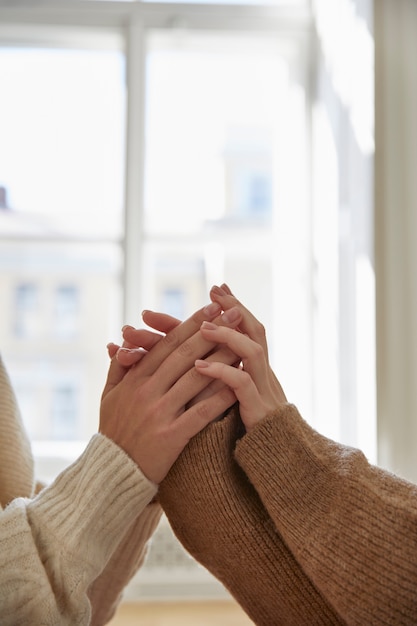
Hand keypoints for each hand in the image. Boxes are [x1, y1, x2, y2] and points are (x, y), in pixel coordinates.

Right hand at [100, 302, 242, 482]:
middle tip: (234, 312)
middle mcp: (146, 391)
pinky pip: (200, 412)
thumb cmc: (113, 433)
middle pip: (185, 354)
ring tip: (242, 341)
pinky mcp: (170, 437)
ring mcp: (158, 413)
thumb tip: (121, 345)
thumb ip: (117, 369)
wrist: (111, 474)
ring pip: (195, 378)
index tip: (212, 307)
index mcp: (134, 379)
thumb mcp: (108, 397)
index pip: (167, 344)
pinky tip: (237, 384)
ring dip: (221, 357)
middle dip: (212, 330)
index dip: (192, 324)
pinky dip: (219, 397)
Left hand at [195, 284, 286, 431]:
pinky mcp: (260, 413)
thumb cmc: (250, 433)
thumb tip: (202, 358)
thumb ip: (225, 378)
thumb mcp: (236, 399)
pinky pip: (242, 386)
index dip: (234, 309)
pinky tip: (200, 366)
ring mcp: (264, 392)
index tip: (217, 288)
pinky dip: (221, 372)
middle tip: (215, 290)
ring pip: (253, 353)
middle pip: (255, 332)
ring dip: (228, 336)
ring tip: (204, 326)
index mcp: (256, 370)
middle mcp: (263, 376)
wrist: (277, 465)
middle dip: (234, 309)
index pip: (247, 330)